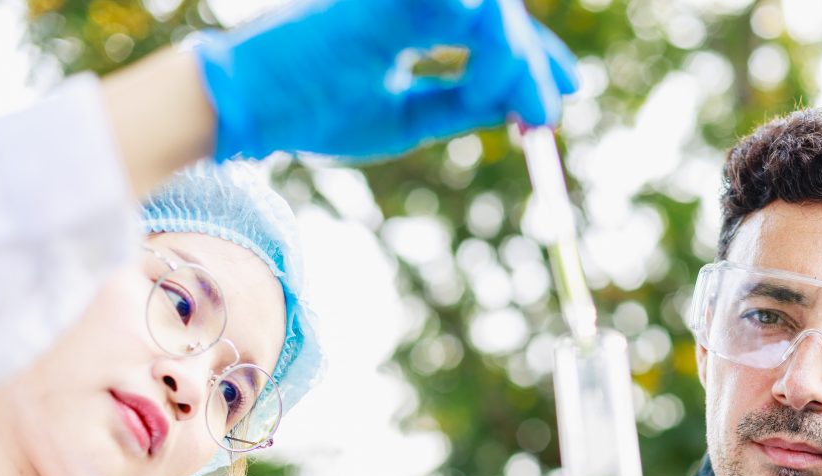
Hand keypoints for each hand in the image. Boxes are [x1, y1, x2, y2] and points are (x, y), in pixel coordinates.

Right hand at [193, 0, 577, 161]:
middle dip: (532, 67)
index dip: (533, 57)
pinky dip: (487, 38)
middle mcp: (411, 1)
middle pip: (497, 16)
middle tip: (550, 117)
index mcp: (413, 21)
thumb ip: (459, 103)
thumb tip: (518, 108)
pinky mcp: (386, 1)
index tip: (569, 90)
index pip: (488, 29)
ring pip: (486, 11)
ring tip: (530, 111)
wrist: (251, 104)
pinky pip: (456, 11)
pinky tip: (499, 68)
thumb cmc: (315, 110)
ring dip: (515, 58)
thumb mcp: (404, 117)